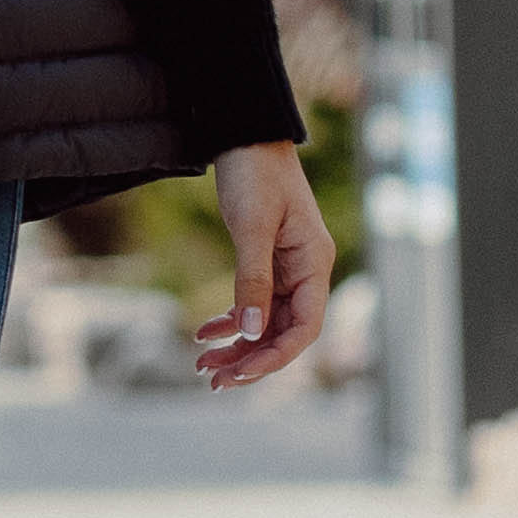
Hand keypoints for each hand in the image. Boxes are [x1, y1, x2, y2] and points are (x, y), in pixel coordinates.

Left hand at [198, 138, 333, 386]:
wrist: (244, 136)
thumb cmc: (254, 175)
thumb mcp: (251, 227)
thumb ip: (252, 278)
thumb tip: (250, 331)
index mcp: (315, 263)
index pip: (305, 327)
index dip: (276, 356)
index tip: (242, 374)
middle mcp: (307, 271)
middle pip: (284, 331)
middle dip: (251, 359)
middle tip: (214, 380)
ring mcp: (287, 268)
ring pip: (265, 321)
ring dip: (237, 346)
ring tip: (202, 365)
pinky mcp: (267, 261)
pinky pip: (253, 302)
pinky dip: (230, 321)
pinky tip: (203, 334)